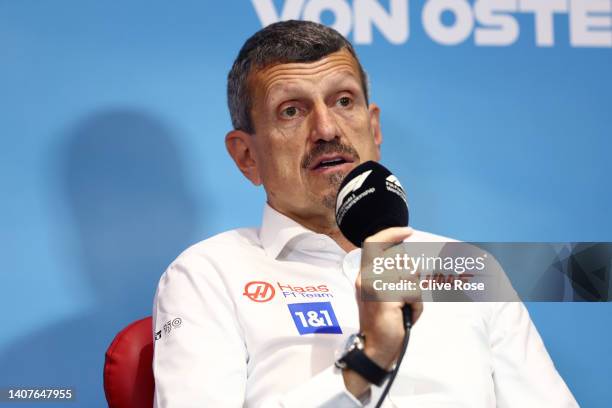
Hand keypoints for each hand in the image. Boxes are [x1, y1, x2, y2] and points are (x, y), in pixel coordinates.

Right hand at [343, 227, 422, 396]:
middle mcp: (366, 276)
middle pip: (401, 259)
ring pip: (410, 276)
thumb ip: (393, 275)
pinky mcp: (385, 296)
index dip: (392, 234)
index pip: (374, 243)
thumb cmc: (386, 322)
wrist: (376, 348)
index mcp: (364, 274)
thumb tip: (407, 258)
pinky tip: (405, 315)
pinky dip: (416, 306)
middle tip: (405, 298)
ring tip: (404, 309)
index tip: (408, 231)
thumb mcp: (387, 293)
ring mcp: (374, 285)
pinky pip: (413, 292)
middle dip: (412, 277)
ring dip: (415, 294)